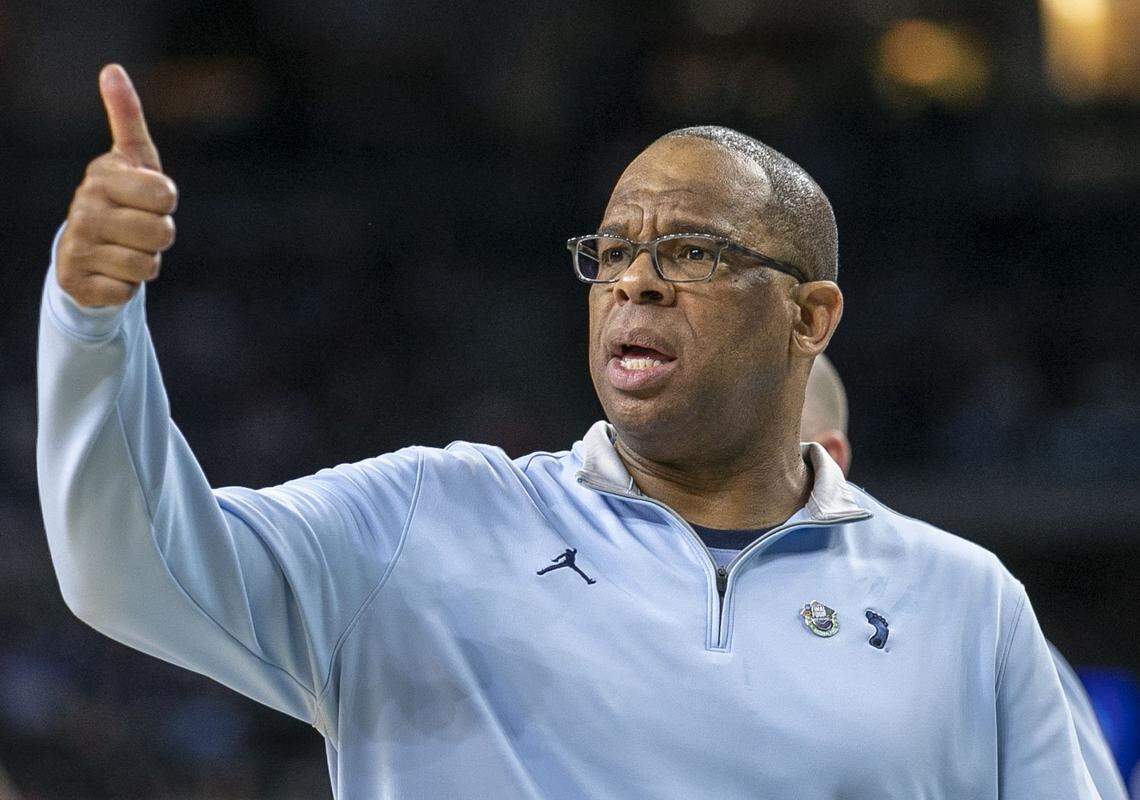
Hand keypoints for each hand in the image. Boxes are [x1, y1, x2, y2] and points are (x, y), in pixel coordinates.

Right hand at [56, 64, 177, 306]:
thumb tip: (112, 69)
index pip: (166, 195)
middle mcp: (84, 209)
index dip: (166, 202)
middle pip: (163, 234)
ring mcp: (77, 246)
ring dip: (145, 263)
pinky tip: (109, 272)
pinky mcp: (77, 282)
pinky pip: (127, 292)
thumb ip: (127, 117)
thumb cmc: (122, 199)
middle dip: (159, 236)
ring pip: (148, 266)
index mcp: (102, 176)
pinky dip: (126, 287)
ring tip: (124, 250)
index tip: (148, 198)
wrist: (86, 249)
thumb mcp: (131, 159)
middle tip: (138, 229)